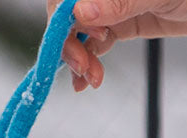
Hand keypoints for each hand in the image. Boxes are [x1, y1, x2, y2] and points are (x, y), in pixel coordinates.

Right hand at [47, 0, 186, 90]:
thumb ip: (119, 2)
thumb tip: (82, 13)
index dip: (64, 20)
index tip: (78, 40)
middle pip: (68, 16)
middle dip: (70, 44)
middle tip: (84, 68)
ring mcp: (111, 5)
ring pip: (80, 32)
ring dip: (79, 58)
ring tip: (92, 79)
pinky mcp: (122, 23)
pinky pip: (95, 43)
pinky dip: (88, 62)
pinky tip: (88, 80)